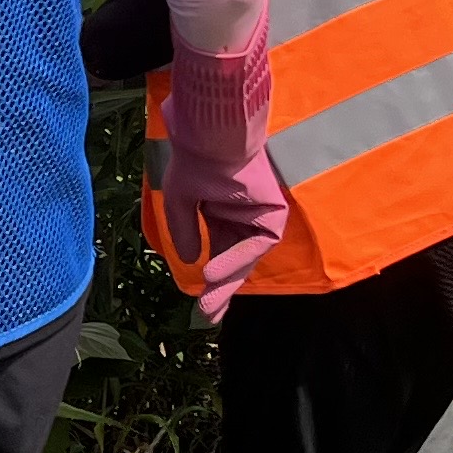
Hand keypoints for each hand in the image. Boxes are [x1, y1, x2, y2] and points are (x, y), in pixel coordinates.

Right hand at [159, 34, 289, 317]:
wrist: (211, 136)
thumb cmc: (195, 161)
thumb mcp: (180, 202)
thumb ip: (184, 232)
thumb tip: (188, 261)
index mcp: (221, 212)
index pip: (221, 253)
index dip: (213, 280)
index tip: (201, 306)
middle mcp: (242, 216)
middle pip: (236, 261)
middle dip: (223, 290)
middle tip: (209, 316)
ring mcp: (259, 214)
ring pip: (247, 257)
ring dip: (229, 280)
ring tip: (210, 302)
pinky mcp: (272, 211)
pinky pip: (257, 243)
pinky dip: (237, 259)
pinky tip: (216, 272)